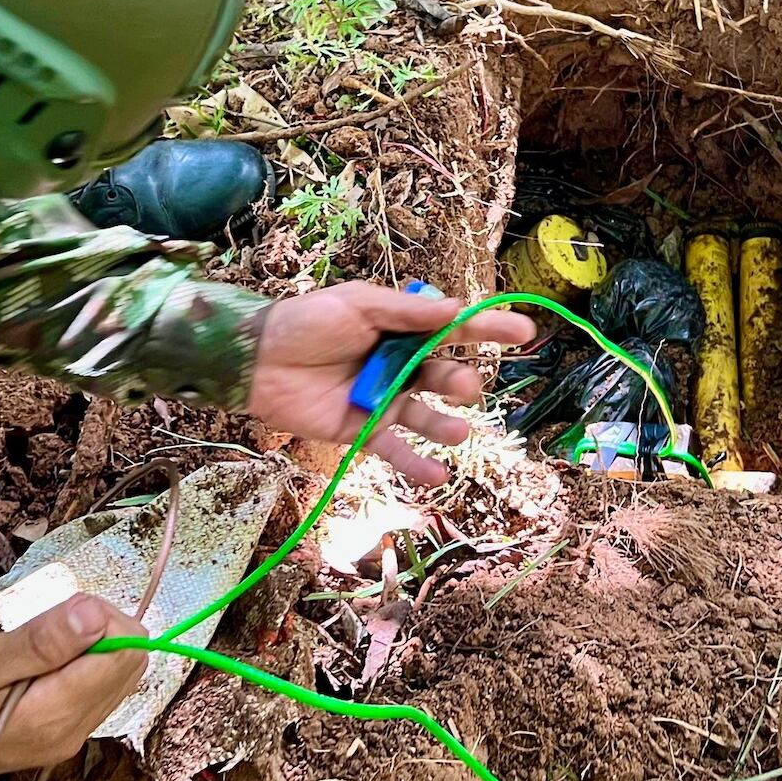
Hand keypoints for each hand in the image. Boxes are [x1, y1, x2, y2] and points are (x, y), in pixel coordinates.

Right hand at [0, 595, 144, 779]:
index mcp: (53, 718)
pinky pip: (91, 688)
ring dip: (88, 645)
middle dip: (99, 629)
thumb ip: (37, 644)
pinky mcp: (56, 734)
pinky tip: (37, 658)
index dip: (103, 619)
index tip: (59, 611)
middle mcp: (70, 734)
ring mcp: (65, 737)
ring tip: (35, 640)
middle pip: (126, 665)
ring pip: (113, 676)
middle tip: (45, 621)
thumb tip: (96, 615)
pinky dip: (76, 663)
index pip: (123, 655)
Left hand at [246, 284, 533, 485]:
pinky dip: (418, 465)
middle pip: (445, 376)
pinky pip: (397, 450)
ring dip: (447, 425)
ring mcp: (384, 400)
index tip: (524, 332)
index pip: (454, 329)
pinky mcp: (363, 431)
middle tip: (460, 385)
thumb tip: (457, 310)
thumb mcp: (357, 304)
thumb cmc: (305, 322)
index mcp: (401, 328)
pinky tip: (440, 476)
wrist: (257, 361)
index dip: (489, 329)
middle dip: (460, 381)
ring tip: (457, 430)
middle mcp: (399, 365)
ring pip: (428, 415)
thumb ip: (408, 312)